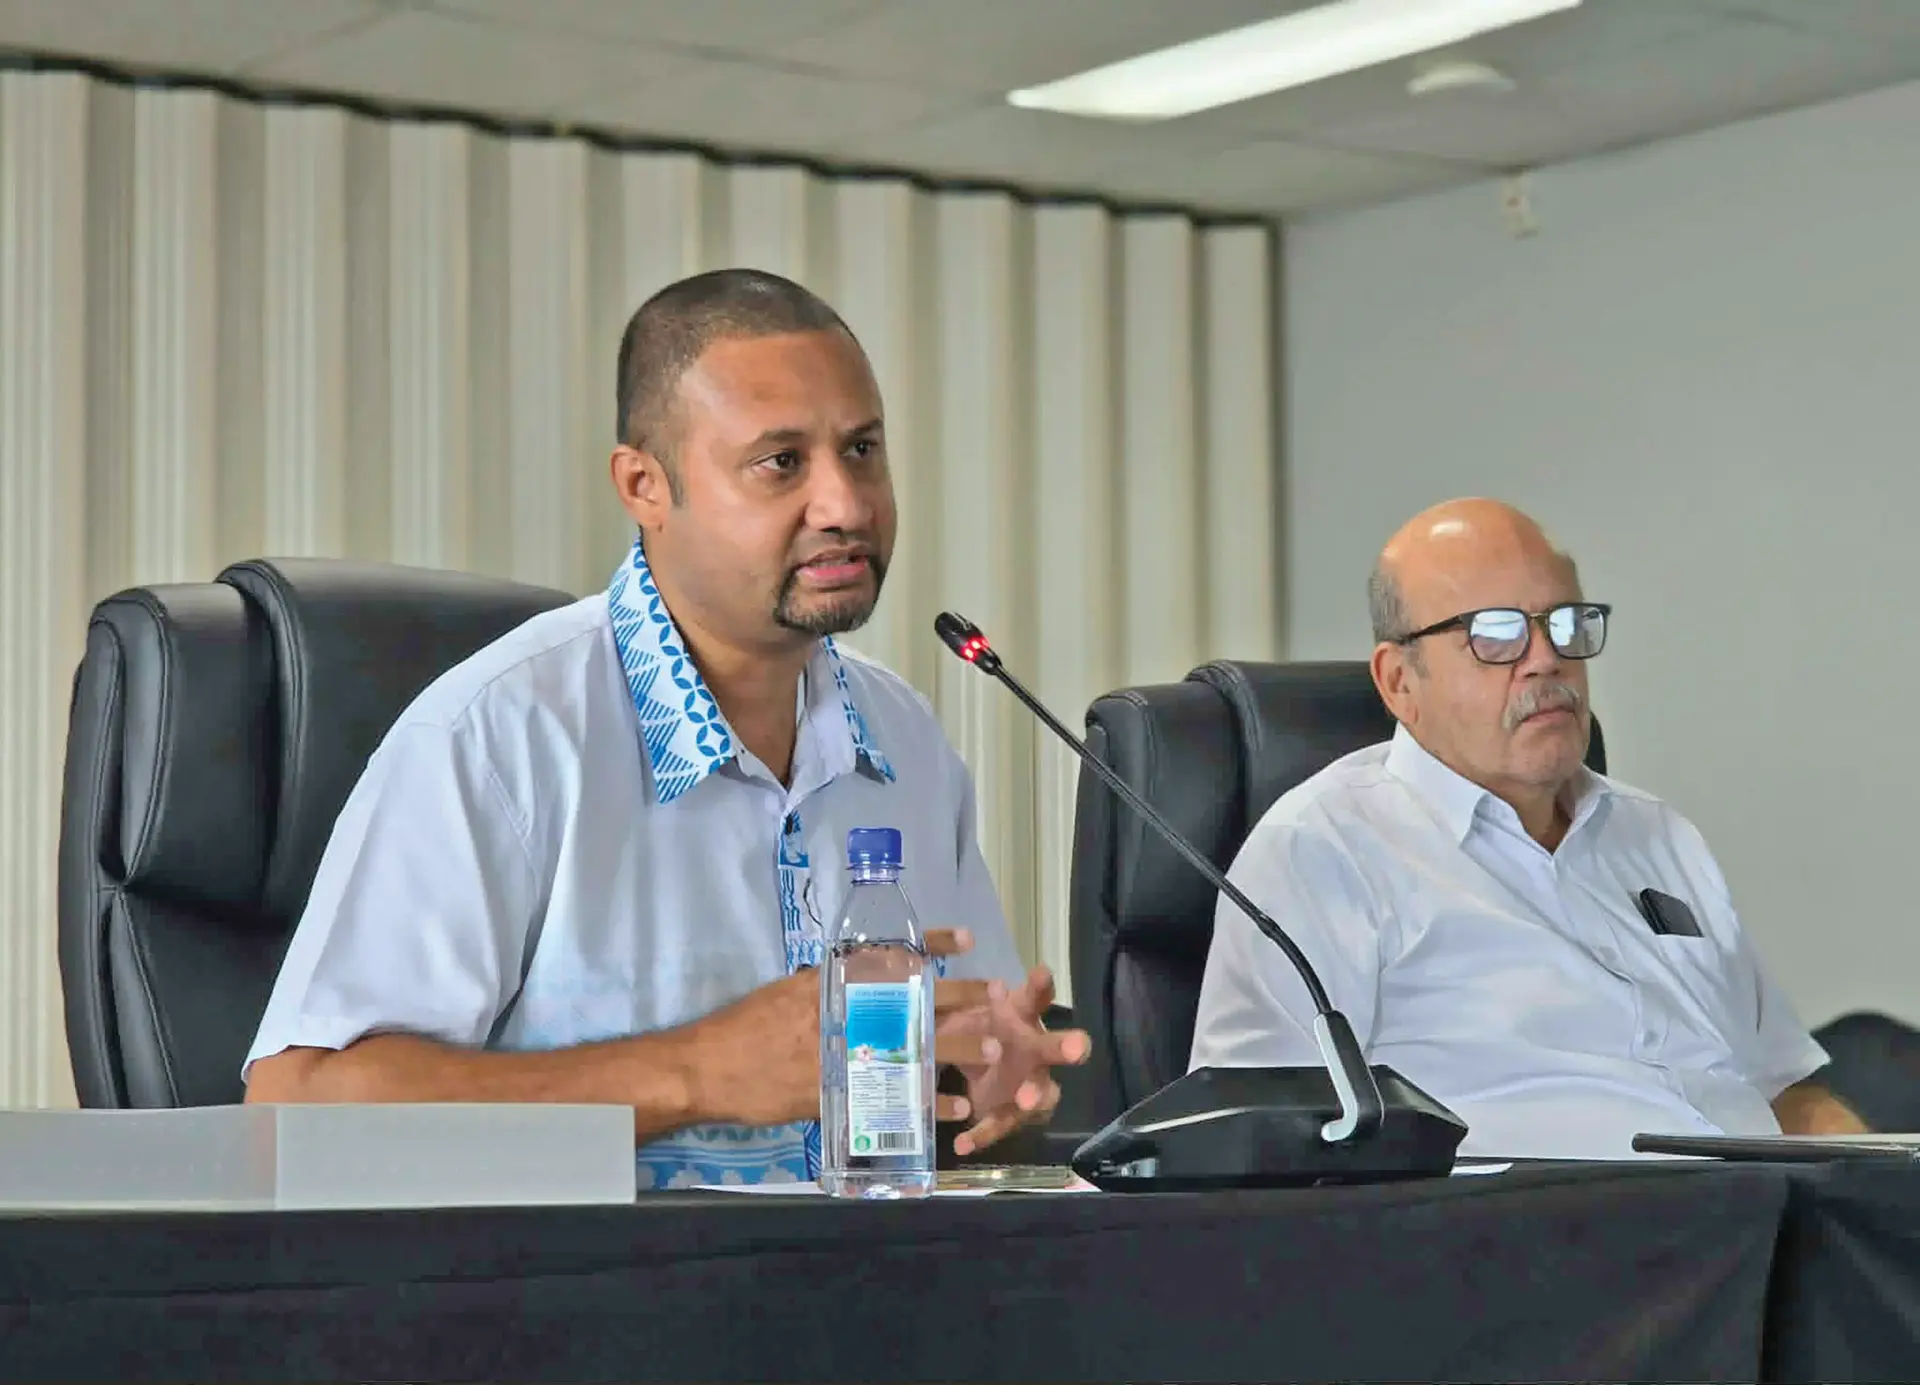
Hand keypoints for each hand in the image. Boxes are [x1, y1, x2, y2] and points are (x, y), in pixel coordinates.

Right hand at [690, 931, 983, 1128]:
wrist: (706, 1067)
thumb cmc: (743, 1028)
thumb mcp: (788, 993)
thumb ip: (826, 989)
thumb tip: (858, 982)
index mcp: (830, 983)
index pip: (889, 956)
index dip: (931, 945)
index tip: (966, 939)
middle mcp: (841, 1012)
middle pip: (913, 1000)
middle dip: (958, 998)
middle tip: (996, 995)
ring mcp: (842, 1052)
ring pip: (911, 1046)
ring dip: (953, 1048)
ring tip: (990, 1052)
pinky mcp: (838, 1092)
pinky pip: (894, 1096)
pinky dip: (925, 1102)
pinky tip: (953, 1108)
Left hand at [939, 963, 1089, 1155]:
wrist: (979, 1069)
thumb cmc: (978, 1030)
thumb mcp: (962, 1014)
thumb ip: (962, 1005)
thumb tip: (972, 989)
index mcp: (1021, 1017)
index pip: (1035, 997)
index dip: (1040, 986)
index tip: (1041, 973)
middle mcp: (1035, 1049)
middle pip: (1055, 1046)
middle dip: (1066, 1046)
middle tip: (1076, 1047)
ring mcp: (1031, 1084)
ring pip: (1043, 1092)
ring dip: (1035, 1094)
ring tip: (1026, 1099)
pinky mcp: (1014, 1113)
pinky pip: (1002, 1124)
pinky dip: (983, 1133)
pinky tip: (962, 1143)